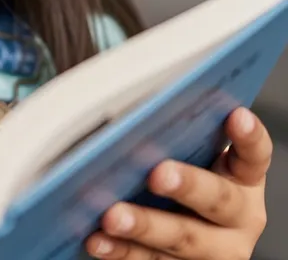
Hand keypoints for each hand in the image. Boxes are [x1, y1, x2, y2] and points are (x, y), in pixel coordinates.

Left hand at [85, 107, 271, 258]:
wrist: (188, 231)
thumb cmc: (184, 174)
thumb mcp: (192, 156)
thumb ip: (176, 136)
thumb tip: (133, 107)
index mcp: (242, 180)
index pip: (253, 156)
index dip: (248, 137)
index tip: (235, 116)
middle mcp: (238, 218)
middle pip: (218, 200)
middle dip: (187, 186)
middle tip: (158, 174)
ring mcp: (215, 249)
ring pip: (183, 239)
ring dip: (145, 226)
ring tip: (112, 215)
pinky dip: (122, 251)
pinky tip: (98, 239)